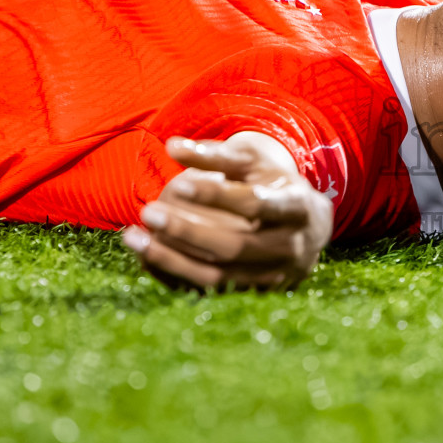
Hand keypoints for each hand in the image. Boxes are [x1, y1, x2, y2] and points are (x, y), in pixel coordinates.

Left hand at [122, 132, 333, 290]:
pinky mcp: (255, 296)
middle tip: (148, 212)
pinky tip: (144, 257)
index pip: (255, 204)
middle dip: (187, 231)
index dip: (216, 195)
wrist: (309, 227)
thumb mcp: (254, 162)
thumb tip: (171, 145)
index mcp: (298, 209)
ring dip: (171, 260)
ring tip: (133, 238)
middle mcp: (293, 249)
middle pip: (235, 246)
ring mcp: (275, 278)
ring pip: (218, 277)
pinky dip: (174, 276)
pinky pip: (209, 292)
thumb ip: (216, 154)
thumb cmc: (274, 184)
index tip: (178, 184)